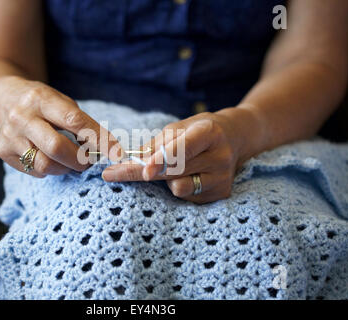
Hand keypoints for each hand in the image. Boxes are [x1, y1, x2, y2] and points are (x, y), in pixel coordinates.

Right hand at [0, 76, 122, 176]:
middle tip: (90, 161)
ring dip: (67, 168)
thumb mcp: (58, 100)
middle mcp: (22, 117)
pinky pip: (35, 171)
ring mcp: (10, 136)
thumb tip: (104, 147)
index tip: (116, 152)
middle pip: (57, 148)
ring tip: (72, 161)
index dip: (99, 138)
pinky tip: (52, 160)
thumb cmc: (38, 101)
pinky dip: (51, 170)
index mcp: (40, 98)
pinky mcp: (3, 152)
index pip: (74, 121)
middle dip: (81, 160)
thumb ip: (79, 121)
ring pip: (46, 165)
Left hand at [102, 109, 255, 203]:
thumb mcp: (180, 127)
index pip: (183, 149)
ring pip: (179, 189)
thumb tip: (131, 161)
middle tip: (110, 174)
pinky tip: (188, 176)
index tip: (143, 170)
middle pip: (174, 171)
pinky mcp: (221, 193)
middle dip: (140, 173)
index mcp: (209, 133)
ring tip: (174, 168)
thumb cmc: (200, 130)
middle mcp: (219, 157)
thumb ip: (157, 144)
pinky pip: (187, 198)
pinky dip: (179, 187)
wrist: (236, 138)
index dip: (161, 160)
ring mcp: (222, 178)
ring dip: (165, 181)